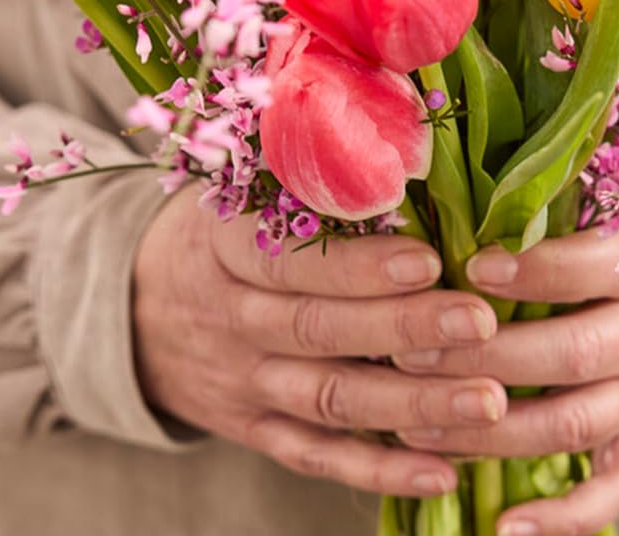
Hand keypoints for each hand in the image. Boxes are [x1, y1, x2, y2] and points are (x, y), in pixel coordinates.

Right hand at [132, 188, 504, 497]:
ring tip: (487, 400)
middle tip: (481, 323)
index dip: (356, 265)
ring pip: (330, 400)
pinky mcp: (256, 429)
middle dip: (404, 329)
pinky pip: (318, 456)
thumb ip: (301, 176)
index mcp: (223, 245)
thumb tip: (406, 147)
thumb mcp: (234, 187)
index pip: (287, 259)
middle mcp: (232, 318)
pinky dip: (379, 472)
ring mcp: (242, 382)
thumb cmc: (217, 229)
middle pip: (319, 329)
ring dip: (411, 407)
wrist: (131, 305)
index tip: (427, 258)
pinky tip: (443, 471)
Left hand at [394, 193, 618, 534]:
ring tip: (419, 422)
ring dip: (493, 428)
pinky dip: (565, 518)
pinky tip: (506, 528)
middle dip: (482, 356)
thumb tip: (479, 182)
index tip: (467, 267)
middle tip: (410, 349)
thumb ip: (570, 195)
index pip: (588, 270)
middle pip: (568, 353)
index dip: (528, 273)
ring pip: (573, 422)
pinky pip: (614, 490)